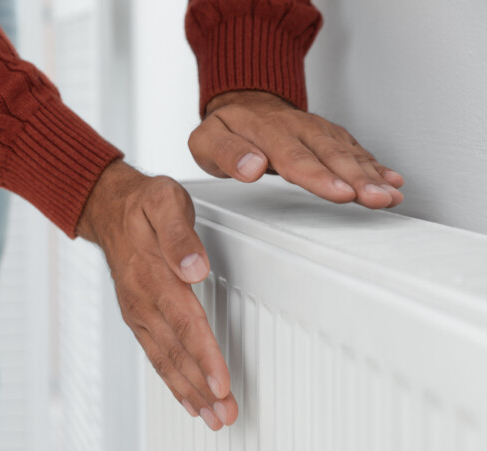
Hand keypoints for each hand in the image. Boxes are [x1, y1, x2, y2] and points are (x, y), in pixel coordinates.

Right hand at [77, 160, 237, 429]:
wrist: (107, 208)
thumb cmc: (142, 204)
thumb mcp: (164, 201)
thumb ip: (180, 235)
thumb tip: (194, 269)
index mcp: (152, 274)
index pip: (184, 322)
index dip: (204, 356)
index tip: (221, 383)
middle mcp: (142, 300)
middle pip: (176, 351)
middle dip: (201, 387)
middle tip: (225, 415)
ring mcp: (137, 311)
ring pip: (165, 359)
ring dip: (189, 391)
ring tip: (212, 417)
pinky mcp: (137, 316)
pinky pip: (154, 354)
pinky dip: (172, 380)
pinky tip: (187, 397)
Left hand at [188, 90, 404, 207]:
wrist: (241, 102)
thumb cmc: (224, 128)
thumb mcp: (206, 141)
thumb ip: (227, 153)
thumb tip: (252, 167)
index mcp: (266, 130)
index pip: (295, 157)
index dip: (320, 176)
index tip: (340, 191)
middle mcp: (297, 128)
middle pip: (330, 155)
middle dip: (358, 179)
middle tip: (377, 199)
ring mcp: (316, 131)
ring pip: (347, 152)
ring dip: (372, 175)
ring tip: (391, 195)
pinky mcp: (329, 136)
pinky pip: (355, 150)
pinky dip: (375, 165)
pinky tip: (392, 180)